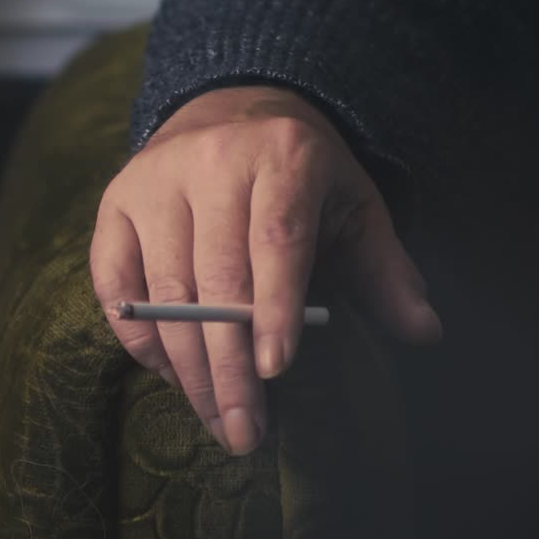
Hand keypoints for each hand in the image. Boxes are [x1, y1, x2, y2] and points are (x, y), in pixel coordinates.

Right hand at [90, 86, 441, 454]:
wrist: (226, 106)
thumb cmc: (299, 172)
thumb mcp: (352, 204)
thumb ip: (385, 268)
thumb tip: (424, 332)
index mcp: (281, 154)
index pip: (275, 239)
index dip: (274, 308)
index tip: (275, 371)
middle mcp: (208, 160)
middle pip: (215, 277)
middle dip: (228, 366)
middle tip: (243, 432)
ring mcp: (152, 181)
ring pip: (163, 290)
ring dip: (187, 367)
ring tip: (215, 419)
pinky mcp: (115, 202)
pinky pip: (114, 284)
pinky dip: (139, 337)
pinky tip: (170, 373)